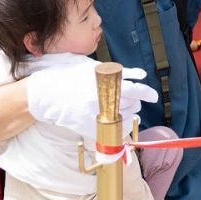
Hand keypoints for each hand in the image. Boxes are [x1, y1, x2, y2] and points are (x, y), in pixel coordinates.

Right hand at [26, 64, 157, 144]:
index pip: (136, 90)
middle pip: (132, 105)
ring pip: (125, 118)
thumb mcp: (94, 68)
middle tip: (129, 99)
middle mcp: (104, 102)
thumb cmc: (70, 78)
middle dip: (135, 102)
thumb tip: (140, 75)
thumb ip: (120, 72)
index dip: (148, 93)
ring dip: (127, 113)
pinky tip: (114, 119)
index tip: (153, 96)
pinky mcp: (91, 128)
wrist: (47, 95)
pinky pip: (114, 130)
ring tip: (118, 107)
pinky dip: (119, 125)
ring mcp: (97, 117)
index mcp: (106, 85)